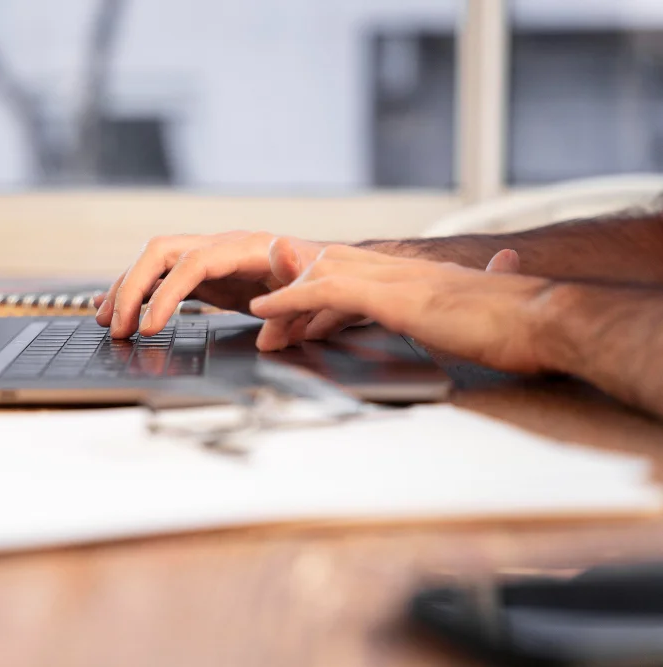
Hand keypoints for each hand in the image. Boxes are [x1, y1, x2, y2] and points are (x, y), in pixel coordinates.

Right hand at [93, 232, 324, 337]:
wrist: (323, 272)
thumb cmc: (319, 280)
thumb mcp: (316, 280)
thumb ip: (297, 272)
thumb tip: (281, 251)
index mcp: (244, 248)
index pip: (191, 264)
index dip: (166, 294)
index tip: (149, 327)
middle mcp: (219, 246)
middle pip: (159, 253)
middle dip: (132, 289)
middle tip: (118, 328)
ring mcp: (207, 257)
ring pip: (153, 262)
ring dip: (127, 290)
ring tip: (109, 324)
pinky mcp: (203, 274)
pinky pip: (160, 277)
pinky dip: (136, 291)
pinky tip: (113, 305)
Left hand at [265, 245, 524, 348]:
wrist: (544, 321)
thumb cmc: (519, 324)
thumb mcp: (480, 310)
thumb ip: (476, 290)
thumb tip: (500, 269)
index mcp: (419, 275)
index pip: (357, 274)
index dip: (322, 291)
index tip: (300, 317)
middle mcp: (402, 270)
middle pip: (331, 268)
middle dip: (294, 293)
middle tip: (267, 321)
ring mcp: (395, 278)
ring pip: (322, 273)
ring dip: (286, 301)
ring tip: (260, 326)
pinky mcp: (393, 295)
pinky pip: (327, 289)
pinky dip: (292, 299)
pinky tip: (268, 313)